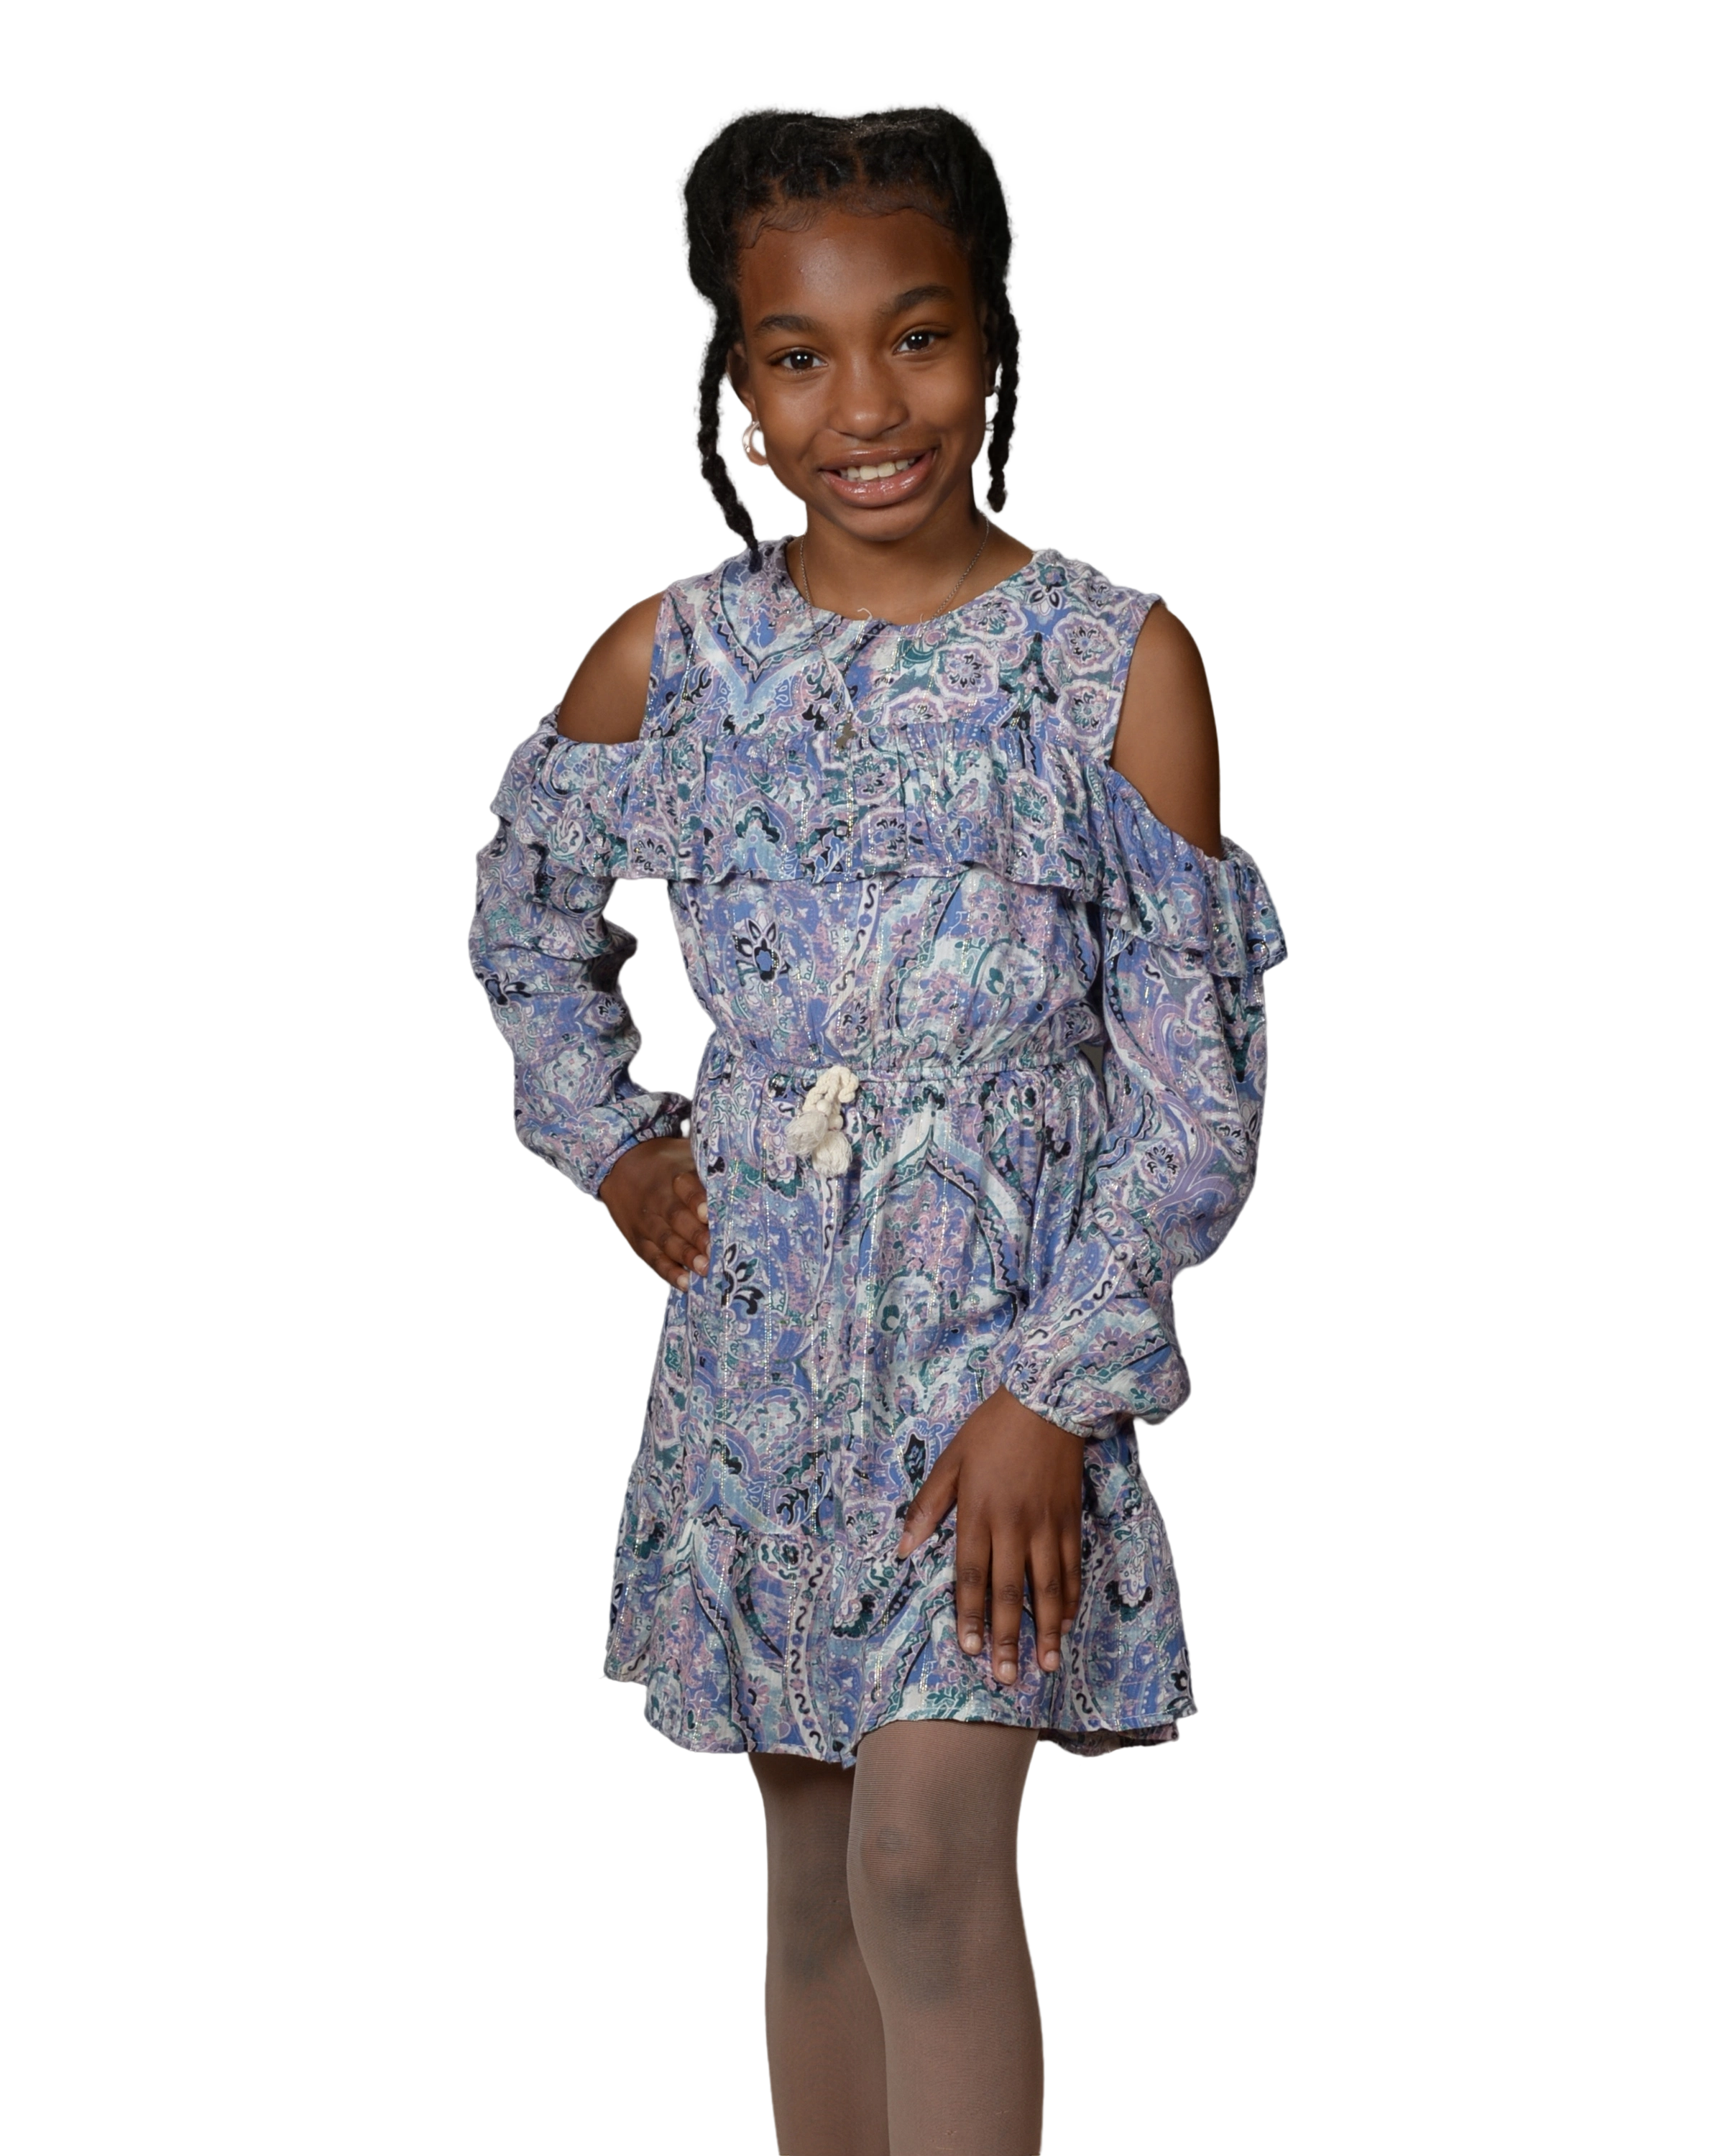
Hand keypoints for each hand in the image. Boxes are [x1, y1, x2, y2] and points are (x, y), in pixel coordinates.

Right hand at [597, 1136, 708, 1290]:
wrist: (620, 1165)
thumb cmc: (668, 1163)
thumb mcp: (686, 1155)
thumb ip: (710, 1171)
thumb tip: (749, 1185)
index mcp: (674, 1175)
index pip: (687, 1188)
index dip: (698, 1202)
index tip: (709, 1215)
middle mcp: (658, 1199)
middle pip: (677, 1218)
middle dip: (697, 1237)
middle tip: (716, 1252)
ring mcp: (646, 1221)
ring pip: (665, 1240)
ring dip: (686, 1256)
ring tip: (705, 1270)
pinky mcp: (638, 1240)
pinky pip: (652, 1258)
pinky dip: (668, 1271)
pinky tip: (685, 1283)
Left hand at [895, 1386, 1083, 1684]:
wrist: (1049, 1399)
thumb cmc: (992, 1429)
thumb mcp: (949, 1460)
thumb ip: (926, 1506)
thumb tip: (901, 1548)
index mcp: (979, 1512)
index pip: (972, 1574)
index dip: (970, 1614)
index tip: (968, 1650)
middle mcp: (1014, 1525)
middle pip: (1009, 1590)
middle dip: (1007, 1637)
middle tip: (1006, 1677)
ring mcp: (1047, 1525)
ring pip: (1047, 1586)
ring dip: (1047, 1629)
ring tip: (1047, 1665)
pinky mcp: (1070, 1519)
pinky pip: (1072, 1566)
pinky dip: (1070, 1597)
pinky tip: (1068, 1622)